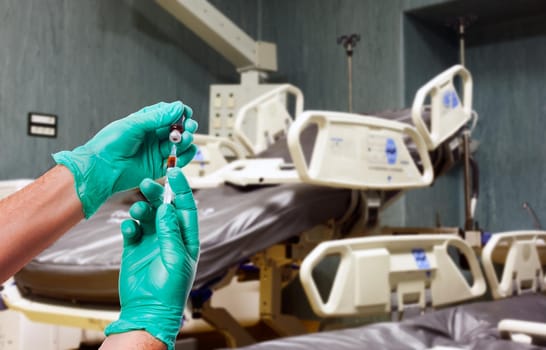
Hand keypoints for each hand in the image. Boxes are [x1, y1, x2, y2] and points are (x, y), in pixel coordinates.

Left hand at [53, 101, 197, 216]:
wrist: (102, 169)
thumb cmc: (109, 144)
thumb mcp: (134, 125)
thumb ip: (157, 117)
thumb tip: (177, 107)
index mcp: (145, 122)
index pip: (168, 114)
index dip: (179, 113)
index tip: (186, 113)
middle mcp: (153, 136)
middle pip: (177, 129)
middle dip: (186, 127)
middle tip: (188, 127)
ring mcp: (157, 151)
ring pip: (179, 144)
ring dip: (185, 141)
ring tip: (183, 140)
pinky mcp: (159, 167)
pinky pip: (177, 160)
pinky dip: (184, 157)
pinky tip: (183, 153)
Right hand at [105, 168, 198, 349]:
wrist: (147, 310)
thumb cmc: (169, 290)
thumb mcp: (175, 259)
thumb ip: (170, 232)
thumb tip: (167, 208)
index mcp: (186, 238)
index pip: (185, 208)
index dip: (181, 189)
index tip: (174, 172)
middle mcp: (169, 237)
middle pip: (164, 208)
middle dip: (157, 194)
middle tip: (147, 184)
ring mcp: (151, 242)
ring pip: (147, 216)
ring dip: (142, 209)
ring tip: (138, 211)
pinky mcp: (134, 248)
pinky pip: (132, 230)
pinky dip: (130, 225)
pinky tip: (129, 228)